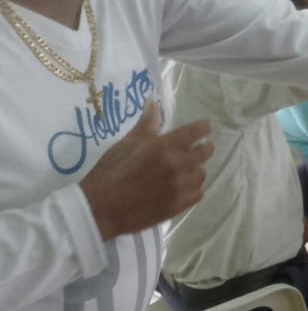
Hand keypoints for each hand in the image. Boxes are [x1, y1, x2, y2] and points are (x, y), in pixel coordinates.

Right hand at [81, 101, 213, 240]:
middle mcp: (177, 165)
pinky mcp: (178, 206)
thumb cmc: (110, 172)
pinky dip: (194, 189)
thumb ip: (146, 124)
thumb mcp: (126, 144)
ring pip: (201, 174)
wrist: (99, 208)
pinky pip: (197, 194)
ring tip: (186, 170)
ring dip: (195, 170)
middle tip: (199, 148)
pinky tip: (184, 188)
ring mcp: (179, 187)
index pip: (195, 132)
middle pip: (204, 153)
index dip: (203, 128)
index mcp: (164, 147)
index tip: (205, 127)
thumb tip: (153, 102)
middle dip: (204, 148)